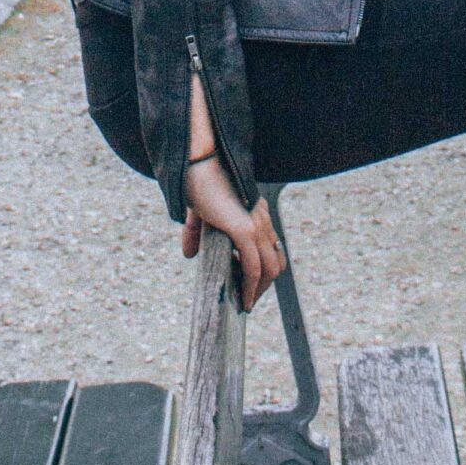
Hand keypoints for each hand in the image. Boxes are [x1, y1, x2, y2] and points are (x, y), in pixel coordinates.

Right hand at [181, 156, 285, 309]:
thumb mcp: (199, 212)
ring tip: (246, 303)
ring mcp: (255, 225)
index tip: (249, 286)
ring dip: (260, 290)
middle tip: (247, 299)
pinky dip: (251, 287)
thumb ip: (195, 232)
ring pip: (270, 269)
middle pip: (277, 261)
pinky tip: (242, 299)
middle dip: (264, 284)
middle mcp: (262, 219)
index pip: (271, 248)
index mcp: (256, 213)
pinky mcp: (244, 230)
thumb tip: (188, 254)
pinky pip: (254, 268)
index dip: (263, 269)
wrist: (198, 161)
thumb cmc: (198, 180)